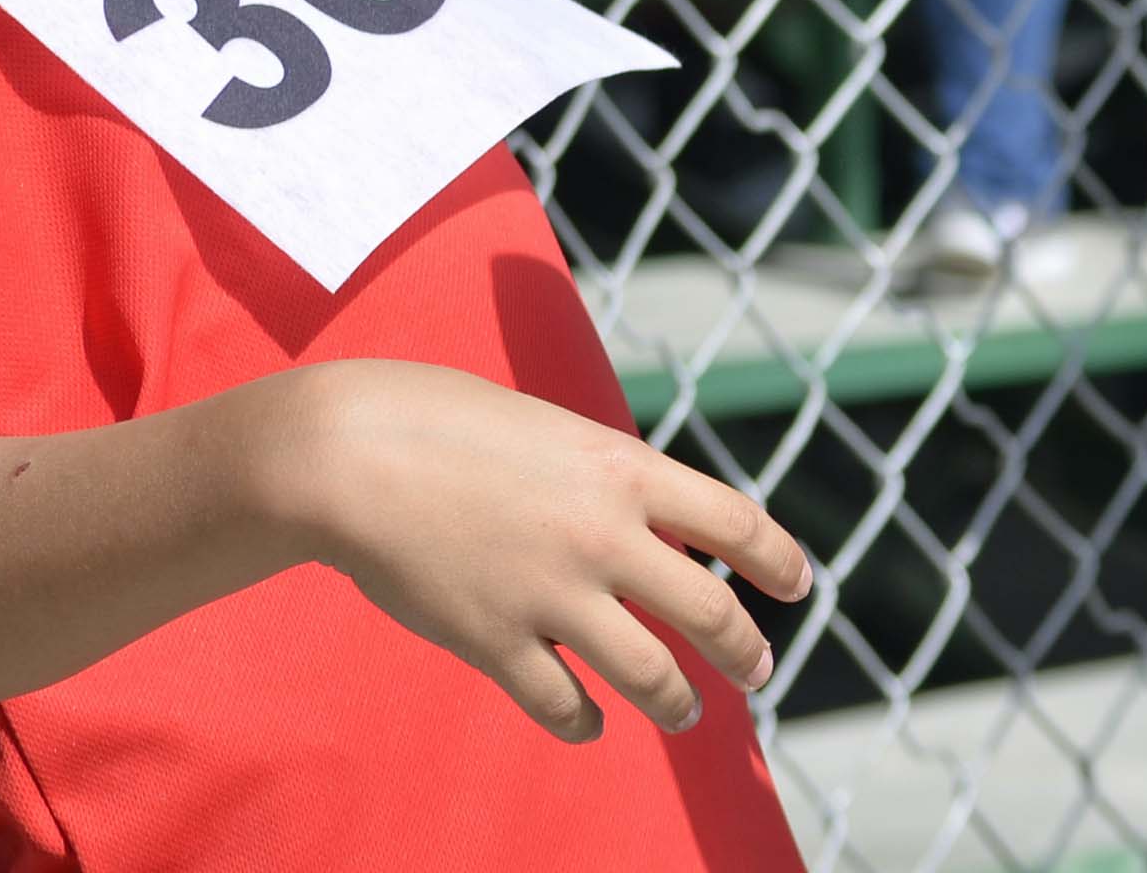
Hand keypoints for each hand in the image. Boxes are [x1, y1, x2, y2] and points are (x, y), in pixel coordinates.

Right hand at [291, 361, 811, 741]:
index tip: (796, 587)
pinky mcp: (496, 642)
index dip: (779, 561)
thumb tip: (654, 531)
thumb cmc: (445, 423)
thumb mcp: (556, 431)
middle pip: (711, 613)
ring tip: (687, 712)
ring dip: (678, 701)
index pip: (739, 523)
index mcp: (625, 470)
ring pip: (651, 675)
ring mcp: (551, 595)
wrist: (349, 452)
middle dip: (745, 651)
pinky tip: (591, 722)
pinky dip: (586, 722)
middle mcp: (604, 536)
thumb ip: (609, 480)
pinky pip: (563, 705)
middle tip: (757, 670)